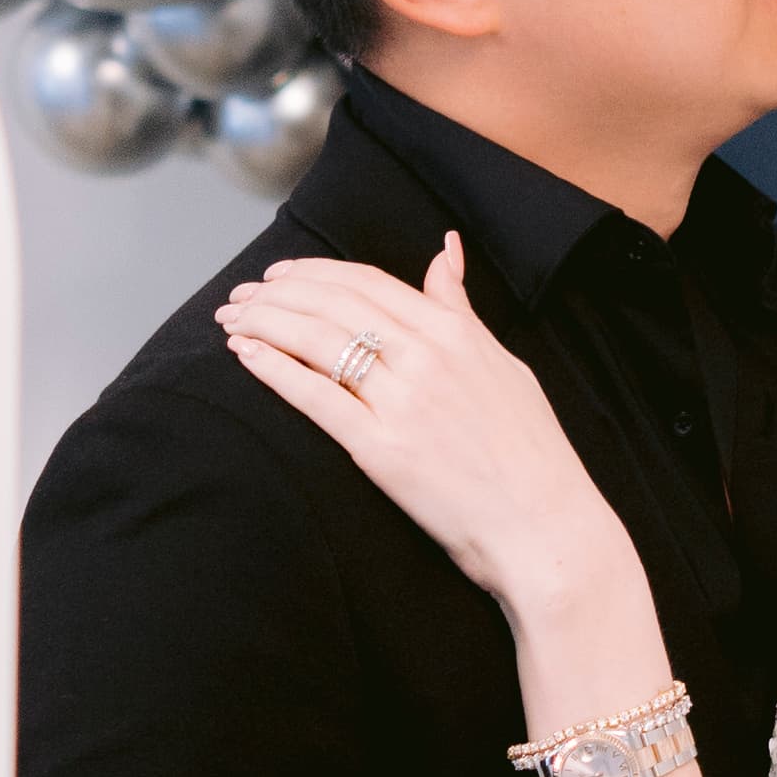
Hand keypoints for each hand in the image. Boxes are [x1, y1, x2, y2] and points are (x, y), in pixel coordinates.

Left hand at [218, 235, 624, 614]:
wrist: (545, 527)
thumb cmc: (530, 452)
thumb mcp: (503, 363)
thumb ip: (461, 308)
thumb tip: (445, 250)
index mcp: (454, 333)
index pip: (367, 282)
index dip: (314, 273)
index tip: (280, 274)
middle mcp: (426, 357)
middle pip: (332, 304)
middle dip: (277, 293)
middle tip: (240, 296)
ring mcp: (402, 402)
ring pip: (317, 341)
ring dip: (265, 323)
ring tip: (231, 321)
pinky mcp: (382, 450)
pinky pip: (317, 397)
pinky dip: (275, 369)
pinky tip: (246, 355)